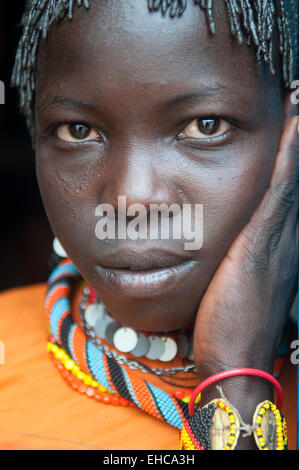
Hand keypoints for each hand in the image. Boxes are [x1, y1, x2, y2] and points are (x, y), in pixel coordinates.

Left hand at [193, 116, 298, 446]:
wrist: (233, 357)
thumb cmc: (229, 324)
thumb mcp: (235, 283)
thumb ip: (235, 257)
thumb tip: (224, 244)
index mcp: (278, 243)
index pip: (287, 188)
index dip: (291, 154)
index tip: (292, 121)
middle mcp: (287, 234)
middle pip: (296, 175)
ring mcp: (279, 236)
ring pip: (292, 175)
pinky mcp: (263, 240)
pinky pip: (280, 187)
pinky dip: (289, 153)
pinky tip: (293, 121)